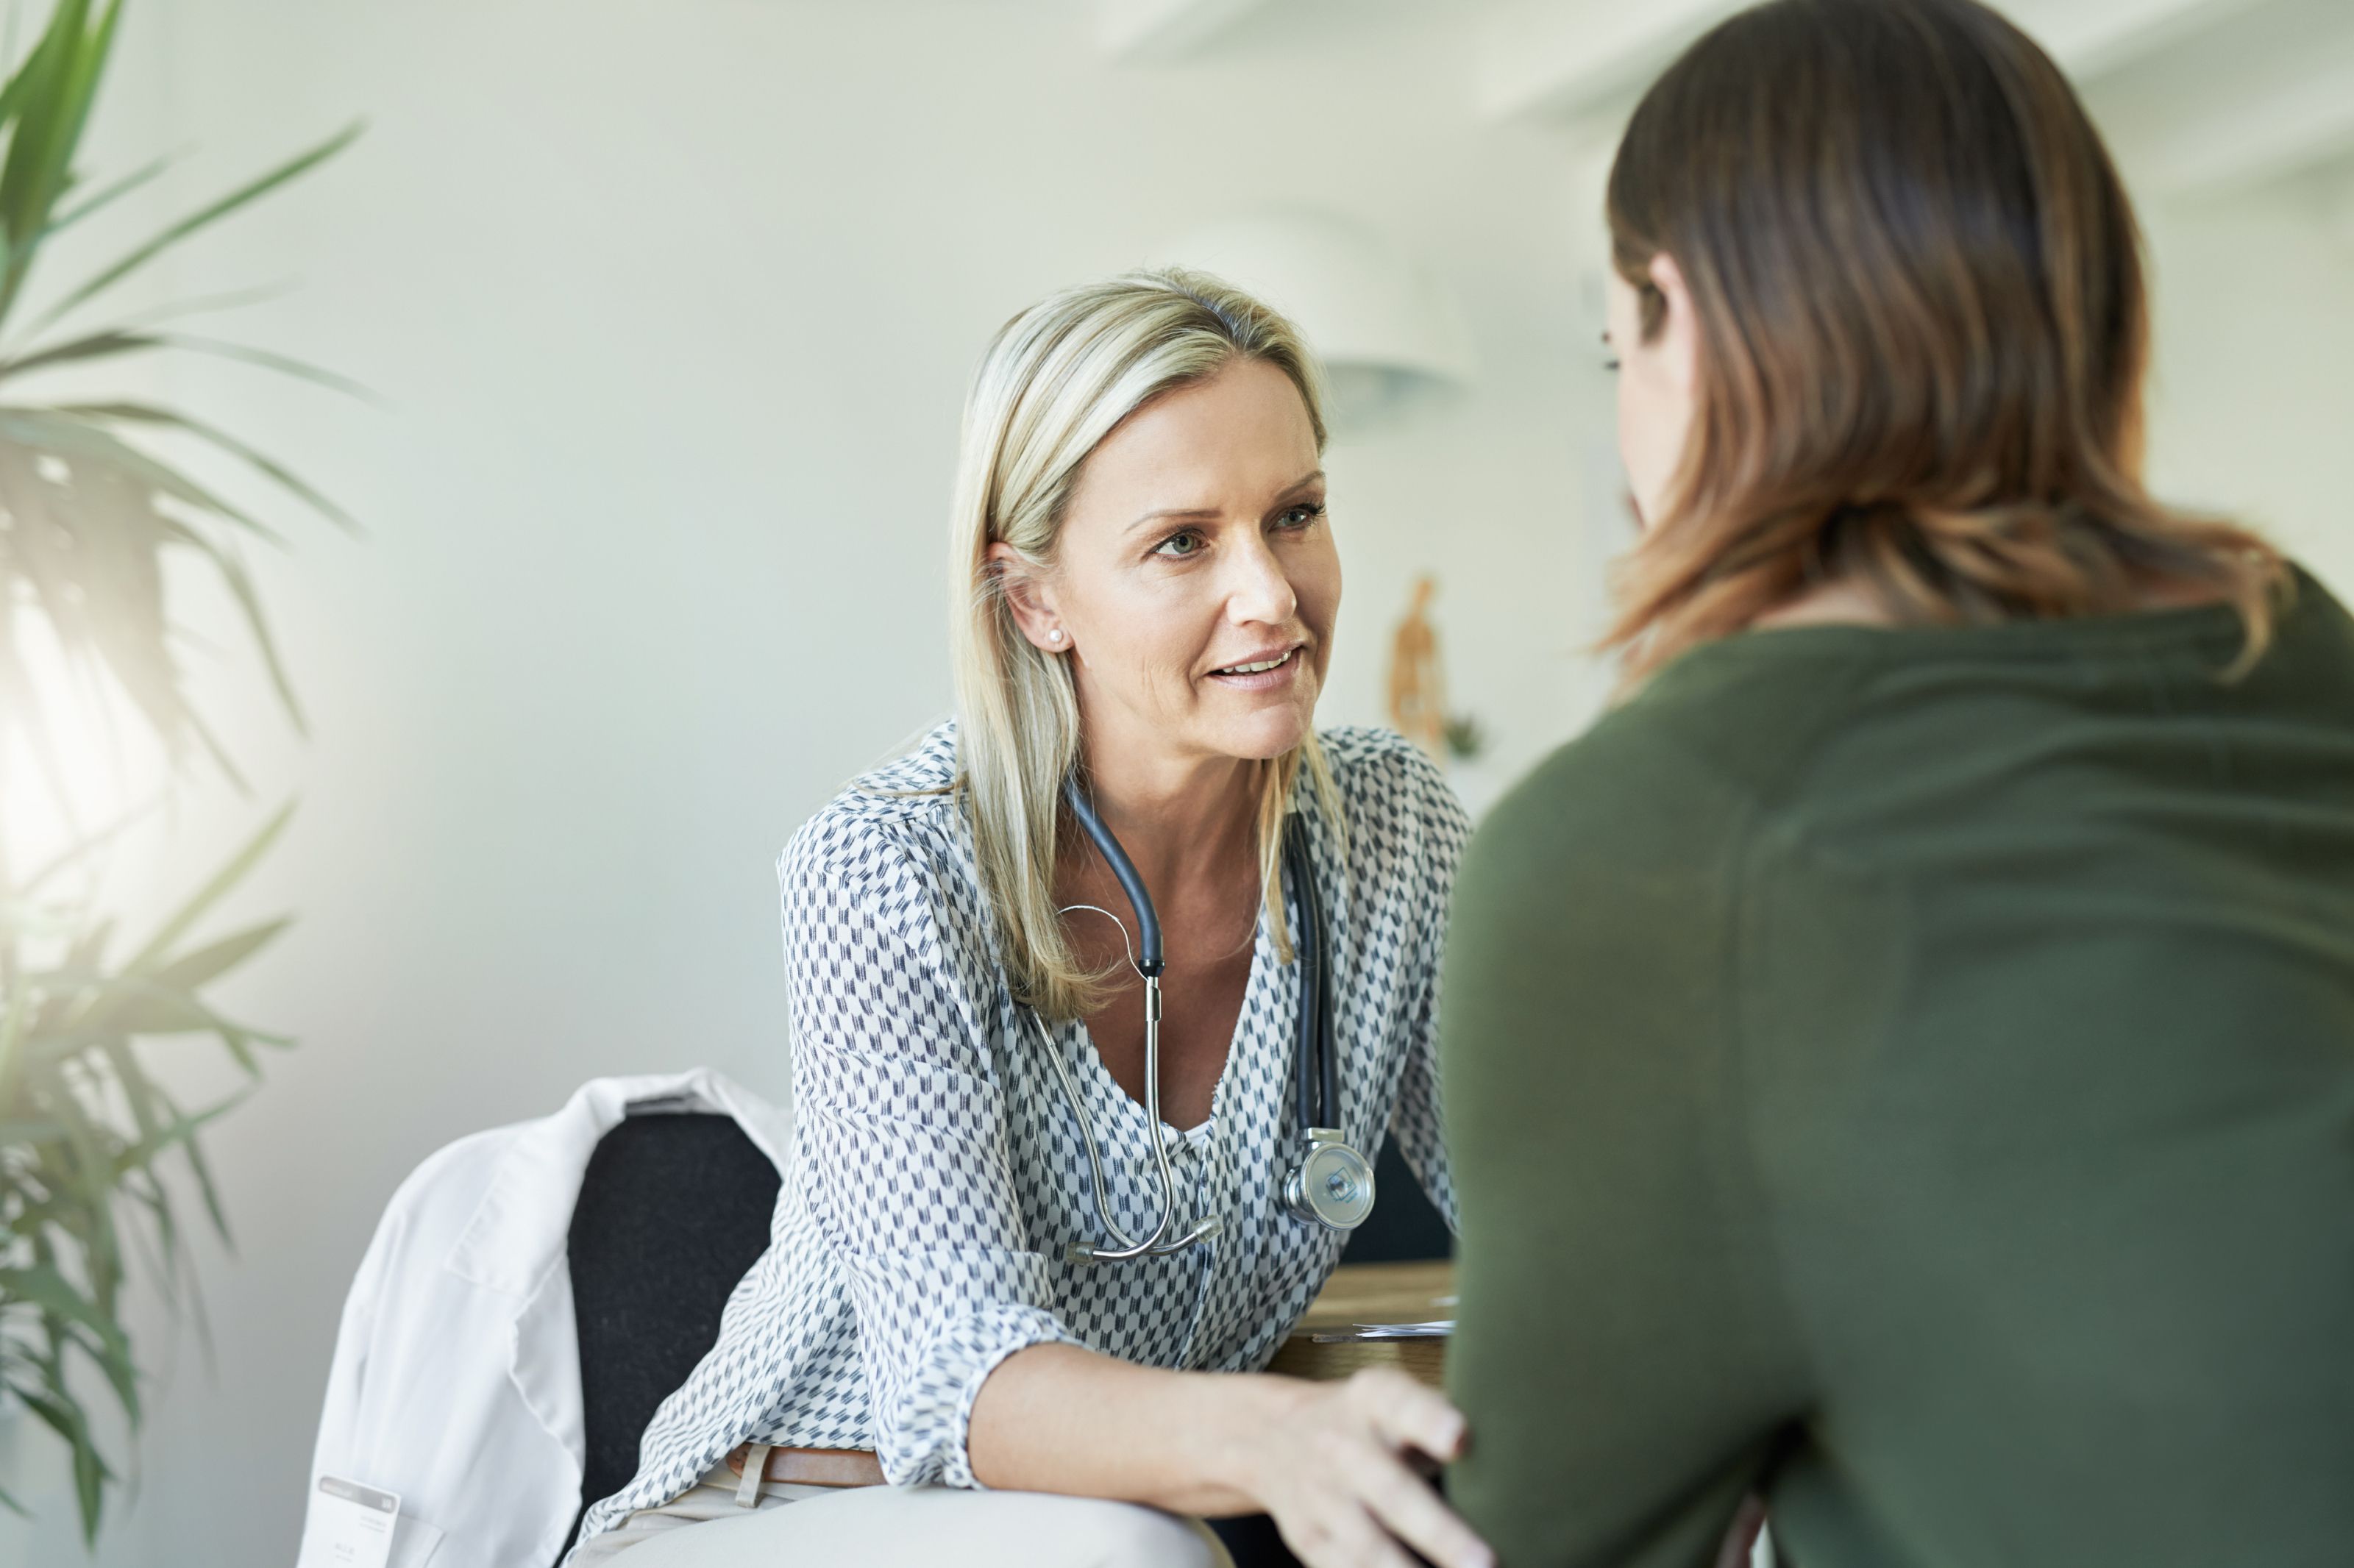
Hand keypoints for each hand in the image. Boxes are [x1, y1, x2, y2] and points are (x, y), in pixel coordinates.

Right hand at [1240, 1369, 1492, 1567]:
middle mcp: (1342, 1446)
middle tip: (1485, 1562)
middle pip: (1390, 1490)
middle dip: (1437, 1532)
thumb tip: (1521, 1436)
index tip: (1461, 1439)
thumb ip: (1441, 1416)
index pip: (1401, 1405)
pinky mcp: (1308, 1538)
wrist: (1273, 1437)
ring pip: (1365, 1543)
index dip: (1429, 1420)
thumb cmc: (1365, 1422)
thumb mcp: (1395, 1398)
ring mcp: (1321, 1496)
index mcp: (1373, 1400)